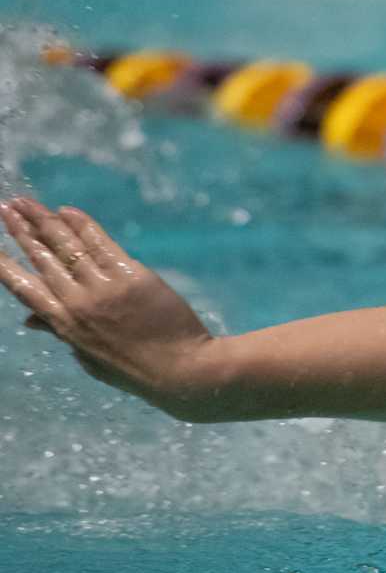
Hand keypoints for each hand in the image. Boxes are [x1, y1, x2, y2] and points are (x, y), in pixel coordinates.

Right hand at [1, 197, 219, 416]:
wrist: (181, 370)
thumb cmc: (135, 369)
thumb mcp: (88, 358)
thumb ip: (60, 332)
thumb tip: (29, 320)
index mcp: (64, 325)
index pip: (24, 289)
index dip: (4, 265)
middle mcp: (78, 303)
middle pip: (42, 258)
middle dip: (21, 230)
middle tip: (6, 207)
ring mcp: (104, 288)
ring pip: (67, 246)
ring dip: (44, 220)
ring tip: (26, 202)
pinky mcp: (132, 277)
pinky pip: (101, 244)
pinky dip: (83, 225)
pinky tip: (66, 211)